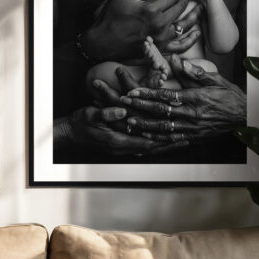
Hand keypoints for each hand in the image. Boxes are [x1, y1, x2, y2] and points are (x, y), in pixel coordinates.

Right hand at [54, 105, 187, 155]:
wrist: (71, 133)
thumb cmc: (80, 124)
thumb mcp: (90, 115)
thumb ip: (106, 113)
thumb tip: (122, 111)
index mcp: (118, 141)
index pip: (147, 142)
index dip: (163, 139)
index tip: (178, 135)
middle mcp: (123, 148)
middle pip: (152, 148)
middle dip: (170, 144)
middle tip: (187, 139)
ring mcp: (122, 148)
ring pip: (149, 148)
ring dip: (165, 144)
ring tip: (180, 140)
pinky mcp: (122, 145)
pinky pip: (142, 146)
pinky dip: (155, 143)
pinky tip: (164, 140)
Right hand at [81, 0, 190, 61]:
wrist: (101, 43)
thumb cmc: (109, 17)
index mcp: (151, 9)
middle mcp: (160, 24)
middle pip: (181, 8)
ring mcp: (161, 39)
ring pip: (186, 26)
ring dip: (194, 16)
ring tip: (200, 10)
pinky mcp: (159, 51)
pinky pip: (180, 47)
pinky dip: (190, 40)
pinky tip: (197, 33)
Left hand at [119, 59, 246, 138]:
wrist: (244, 116)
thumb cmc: (230, 96)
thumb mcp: (215, 79)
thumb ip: (194, 72)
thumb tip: (177, 61)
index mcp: (196, 98)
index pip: (166, 96)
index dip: (147, 94)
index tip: (132, 92)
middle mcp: (192, 114)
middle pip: (160, 111)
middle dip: (140, 107)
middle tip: (123, 104)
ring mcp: (193, 128)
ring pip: (164, 128)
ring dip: (145, 124)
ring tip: (129, 121)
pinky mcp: (194, 137)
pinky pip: (173, 139)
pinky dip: (158, 139)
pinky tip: (146, 137)